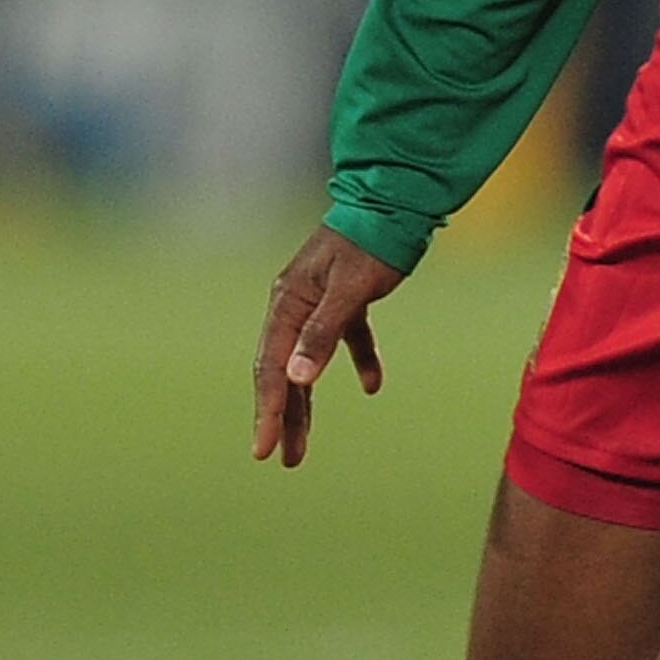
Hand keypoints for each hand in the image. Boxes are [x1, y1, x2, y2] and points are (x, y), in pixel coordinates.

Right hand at [252, 225, 404, 468]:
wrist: (395, 200)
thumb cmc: (371, 243)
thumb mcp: (349, 291)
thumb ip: (323, 333)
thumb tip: (296, 378)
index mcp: (288, 303)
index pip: (272, 368)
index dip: (268, 412)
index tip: (265, 450)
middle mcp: (295, 305)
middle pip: (283, 371)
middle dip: (283, 417)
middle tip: (283, 458)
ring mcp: (318, 302)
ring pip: (307, 363)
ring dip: (308, 403)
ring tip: (304, 446)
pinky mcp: (346, 298)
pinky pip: (345, 339)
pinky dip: (358, 361)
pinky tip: (372, 385)